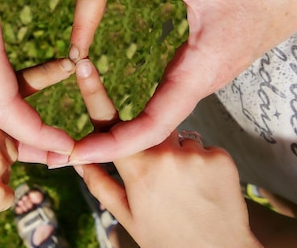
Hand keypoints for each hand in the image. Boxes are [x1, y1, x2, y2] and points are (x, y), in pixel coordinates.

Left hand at [69, 0, 296, 162]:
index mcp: (199, 72)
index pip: (153, 125)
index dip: (114, 144)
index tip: (76, 155)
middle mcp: (199, 82)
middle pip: (150, 131)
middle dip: (108, 145)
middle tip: (62, 153)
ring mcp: (200, 75)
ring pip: (157, 117)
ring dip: (121, 131)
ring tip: (80, 139)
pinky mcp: (200, 63)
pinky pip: (163, 100)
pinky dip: (135, 112)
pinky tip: (114, 109)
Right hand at [73, 59, 259, 246]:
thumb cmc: (168, 240)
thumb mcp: (127, 218)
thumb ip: (99, 184)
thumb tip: (77, 159)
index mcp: (137, 170)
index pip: (110, 126)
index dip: (94, 93)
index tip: (85, 66)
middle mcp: (164, 156)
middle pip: (153, 130)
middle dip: (155, 146)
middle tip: (164, 182)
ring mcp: (195, 154)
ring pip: (180, 139)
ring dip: (180, 156)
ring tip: (188, 189)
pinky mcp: (220, 156)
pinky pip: (204, 148)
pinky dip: (203, 163)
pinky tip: (206, 188)